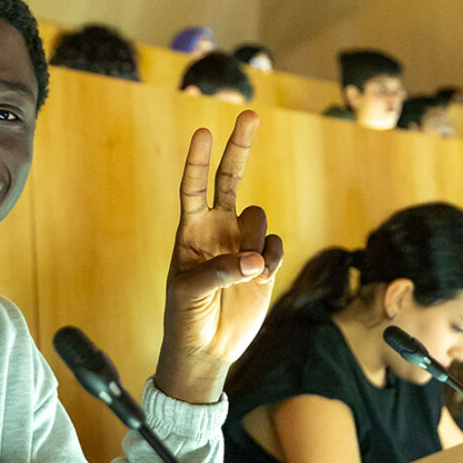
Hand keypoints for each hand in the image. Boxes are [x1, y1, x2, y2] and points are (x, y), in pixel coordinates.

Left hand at [155, 110, 282, 403]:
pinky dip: (271, 258)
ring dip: (255, 241)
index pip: (194, 186)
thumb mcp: (190, 292)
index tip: (203, 131)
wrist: (207, 349)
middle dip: (239, 146)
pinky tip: (259, 278)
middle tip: (250, 113)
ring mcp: (243, 243)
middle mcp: (219, 229)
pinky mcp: (266, 263)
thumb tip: (257, 260)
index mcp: (192, 230)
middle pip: (230, 178)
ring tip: (243, 272)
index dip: (198, 159)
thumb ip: (221, 271)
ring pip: (261, 218)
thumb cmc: (186, 316)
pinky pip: (277, 244)